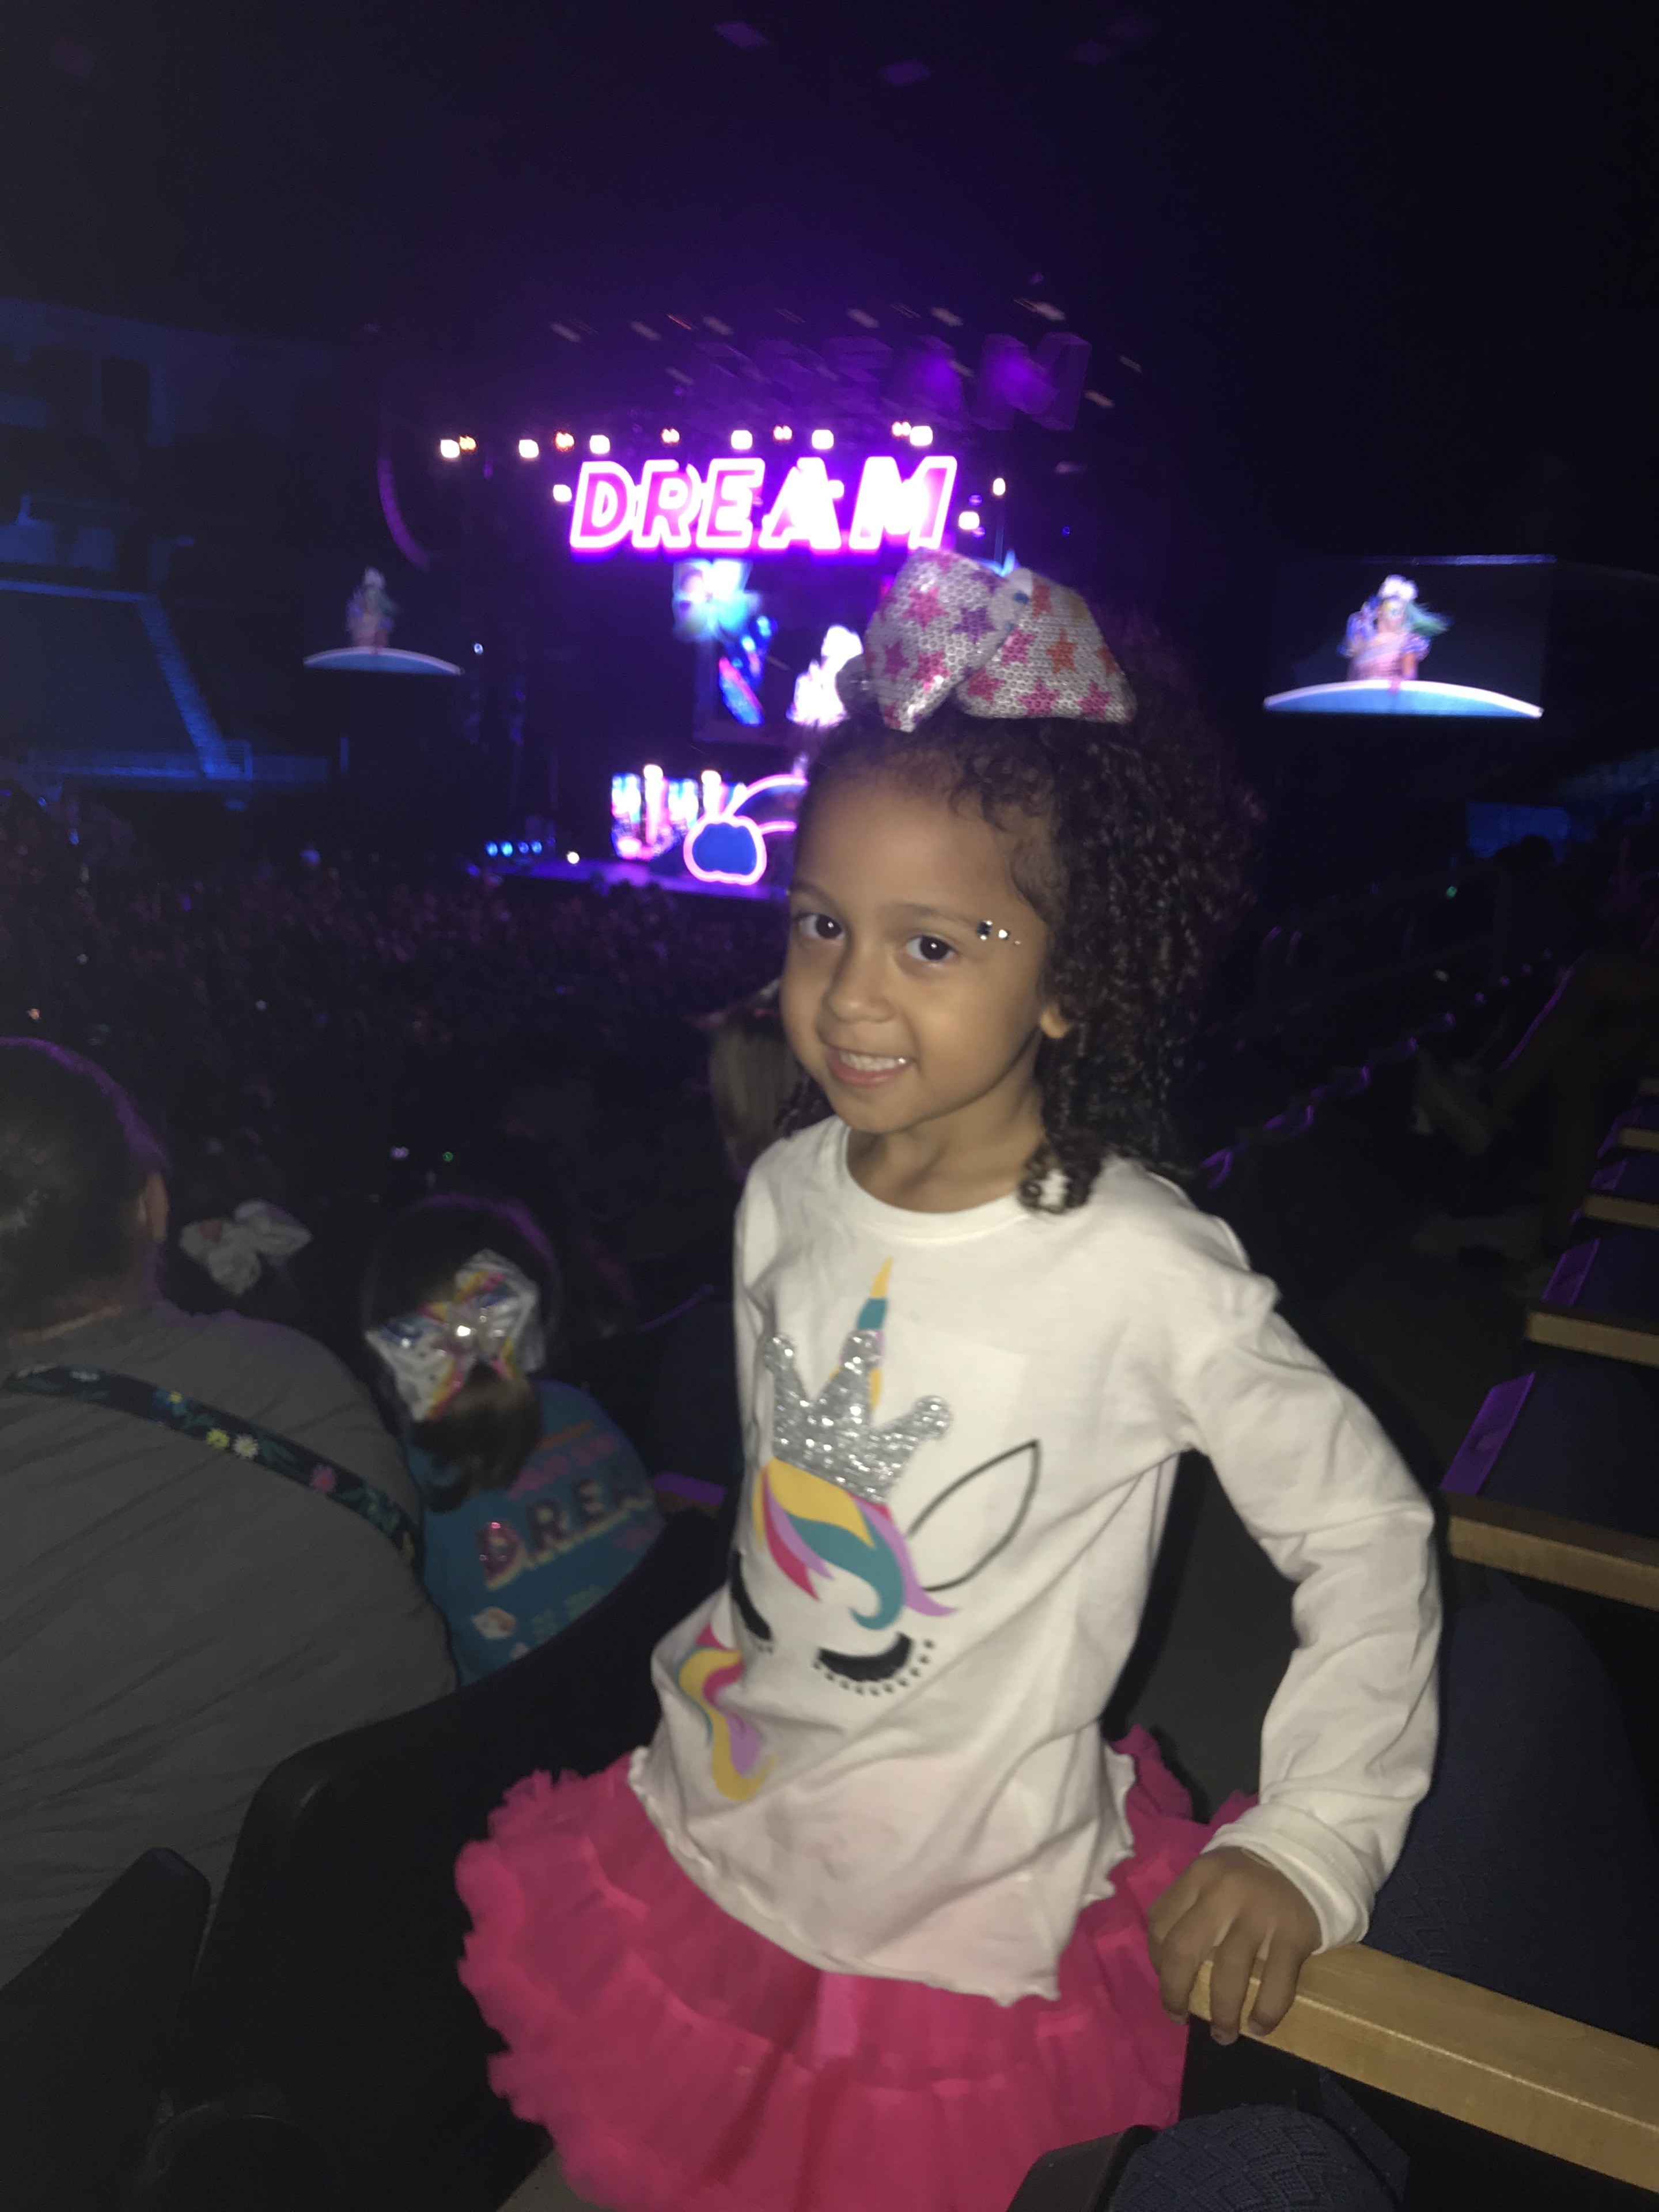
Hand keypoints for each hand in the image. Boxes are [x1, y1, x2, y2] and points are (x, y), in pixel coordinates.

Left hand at [1146, 1847, 1320, 2044]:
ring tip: (1223, 2034)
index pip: (1161, 1924)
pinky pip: (1275, 1986)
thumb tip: (1166, 1962)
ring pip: (1228, 1976)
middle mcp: (1223, 1893)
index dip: (1157, 1962)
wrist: (1306, 1857)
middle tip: (1179, 2017)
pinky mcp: (1293, 1935)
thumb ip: (1187, 1905)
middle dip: (1175, 1993)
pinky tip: (1258, 2027)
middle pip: (1184, 1951)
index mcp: (1199, 1875)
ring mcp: (1260, 1915)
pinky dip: (1265, 2014)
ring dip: (1222, 2015)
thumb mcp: (1210, 1875)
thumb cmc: (1247, 1875)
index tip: (1168, 1983)